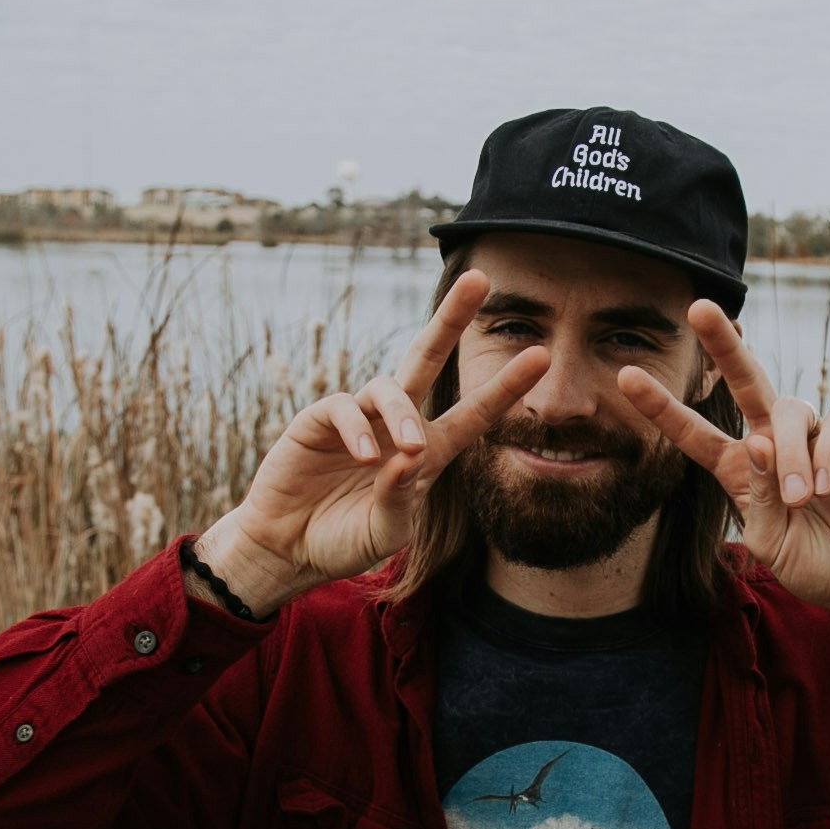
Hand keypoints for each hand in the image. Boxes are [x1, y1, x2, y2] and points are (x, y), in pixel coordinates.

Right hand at [193, 272, 549, 614]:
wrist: (287, 548)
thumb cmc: (343, 540)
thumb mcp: (384, 532)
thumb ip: (402, 498)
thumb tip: (412, 454)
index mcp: (427, 452)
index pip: (473, 413)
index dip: (505, 386)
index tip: (541, 355)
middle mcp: (396, 424)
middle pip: (427, 358)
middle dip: (452, 319)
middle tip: (480, 280)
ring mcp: (358, 418)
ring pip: (389, 386)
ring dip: (403, 413)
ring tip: (410, 446)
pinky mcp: (319, 420)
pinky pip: (344, 408)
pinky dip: (358, 430)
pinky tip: (365, 457)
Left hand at [616, 302, 829, 652]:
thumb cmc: (815, 566)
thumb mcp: (772, 543)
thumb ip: (759, 497)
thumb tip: (757, 440)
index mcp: (741, 469)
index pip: (694, 433)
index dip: (662, 407)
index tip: (625, 377)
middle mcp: (773, 443)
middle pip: (745, 383)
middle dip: (723, 345)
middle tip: (698, 308)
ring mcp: (815, 437)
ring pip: (790, 410)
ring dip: (789, 454)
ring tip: (800, 499)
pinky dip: (827, 455)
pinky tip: (826, 488)